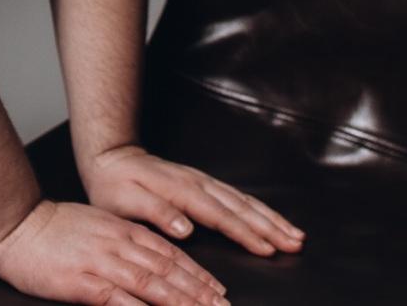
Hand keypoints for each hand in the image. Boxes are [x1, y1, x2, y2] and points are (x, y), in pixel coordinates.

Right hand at [0, 198, 229, 305]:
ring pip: (152, 284)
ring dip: (181, 302)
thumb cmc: (54, 230)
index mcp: (123, 231)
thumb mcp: (98, 226)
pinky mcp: (83, 283)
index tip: (219, 292)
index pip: (171, 254)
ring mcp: (102, 263)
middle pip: (169, 271)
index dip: (198, 275)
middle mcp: (119, 244)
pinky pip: (118, 299)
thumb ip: (125, 241)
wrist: (16, 227)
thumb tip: (153, 259)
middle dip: (200, 292)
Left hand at [80, 144, 304, 257]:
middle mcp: (198, 184)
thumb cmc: (114, 186)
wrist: (110, 157)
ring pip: (244, 201)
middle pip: (241, 207)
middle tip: (296, 244)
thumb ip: (157, 213)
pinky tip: (270, 218)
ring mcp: (203, 181)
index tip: (267, 249)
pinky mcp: (203, 183)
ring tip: (295, 234)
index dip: (245, 234)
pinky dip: (258, 208)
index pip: (220, 216)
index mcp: (181, 191)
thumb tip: (187, 230)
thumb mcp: (125, 202)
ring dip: (271, 218)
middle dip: (271, 226)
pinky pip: (237, 196)